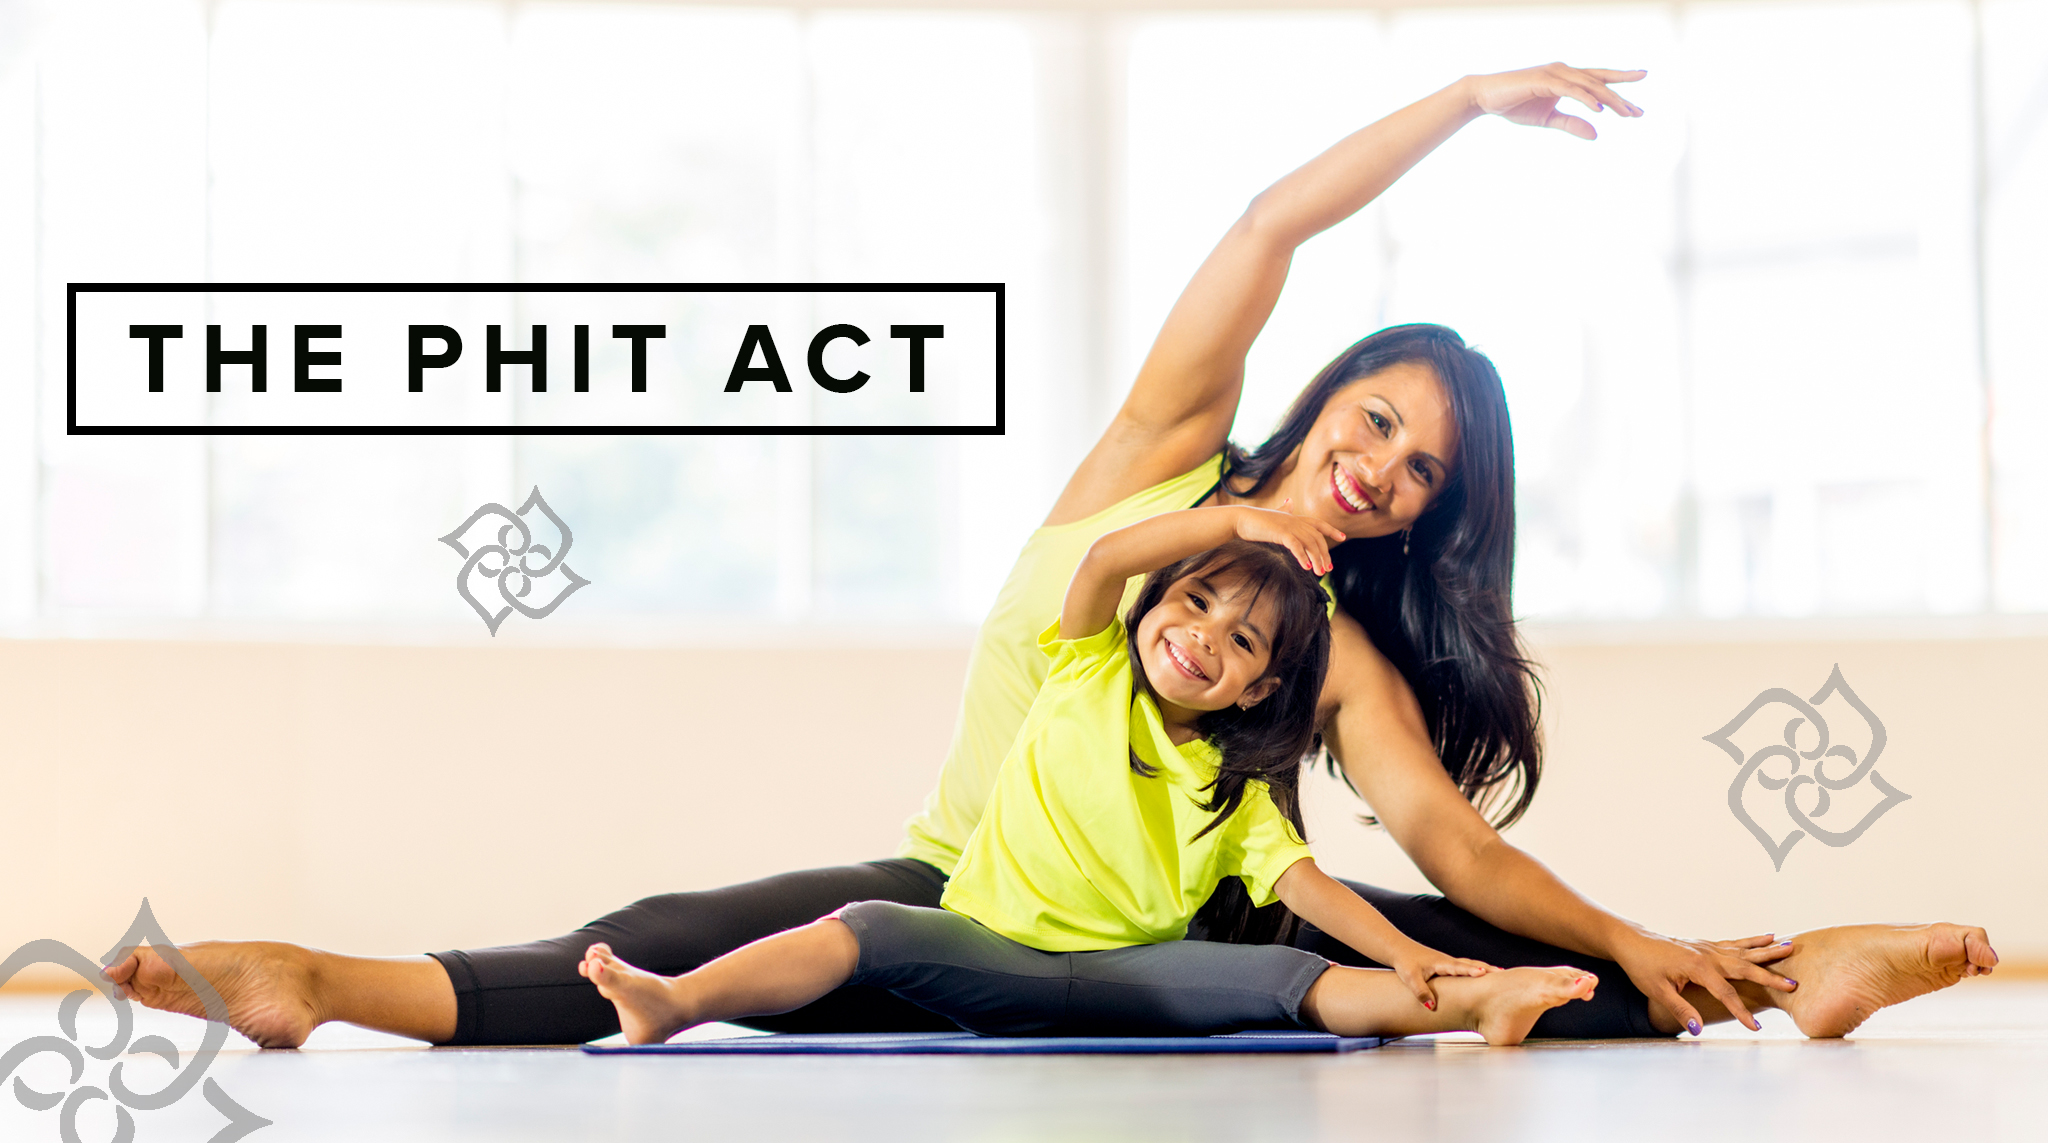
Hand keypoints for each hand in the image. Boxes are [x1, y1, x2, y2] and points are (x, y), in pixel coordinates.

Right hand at [1229, 503, 1346, 575]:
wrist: (1239, 519)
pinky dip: (1302, 556)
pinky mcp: (1280, 532)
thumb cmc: (1254, 521)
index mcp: (1295, 517)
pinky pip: (1296, 545)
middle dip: (1324, 554)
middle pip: (1317, 538)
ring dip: (1316, 559)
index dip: (1332, 530)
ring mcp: (1288, 525)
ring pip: (1309, 543)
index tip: (1343, 537)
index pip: (1318, 524)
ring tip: (1320, 573)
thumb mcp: (1273, 515)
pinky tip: (1306, 567)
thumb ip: (1283, 510)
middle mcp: (1295, 520)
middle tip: (1327, 569)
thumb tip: (1290, 501)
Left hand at [1389, 945, 1497, 1010]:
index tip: (1485, 973)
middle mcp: (1448, 961)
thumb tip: (1431, 1006)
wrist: (1399, 949)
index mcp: (1441, 963)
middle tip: (1504, 974)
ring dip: (1485, 969)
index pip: (1459, 967)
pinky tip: (1484, 975)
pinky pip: (1466, 967)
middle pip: (1471, 964)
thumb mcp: (1410, 979)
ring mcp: (1449, 962)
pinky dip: (1477, 969)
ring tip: (1501, 974)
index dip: (1472, 971)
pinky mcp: (1447, 965)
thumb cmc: (1405, 962)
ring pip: (1470, 965)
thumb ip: (1421, 992)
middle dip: (1487, 969)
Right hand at [1464, 63, 1646, 140]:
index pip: (1599, 83)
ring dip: (1608, 99)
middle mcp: (1565, 71)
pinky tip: (1599, 110)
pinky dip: (1586, 98)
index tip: (1637, 107)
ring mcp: (1556, 73)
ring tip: (1625, 113)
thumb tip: (1596, 135)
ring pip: (1590, 85)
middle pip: (1600, 83)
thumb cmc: (1515, 105)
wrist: (1486, 98)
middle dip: (1621, 97)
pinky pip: (1571, 89)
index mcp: (1568, 79)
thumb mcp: (1547, 120)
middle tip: (1638, 113)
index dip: (1620, 91)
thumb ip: (1571, 124)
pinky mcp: (1545, 79)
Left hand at [1611, 930, 1796, 1034]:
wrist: (1631, 942)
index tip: (1755, 1028)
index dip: (1740, 1012)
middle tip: (1794, 985)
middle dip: (1769, 977)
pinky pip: (1735, 944)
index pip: (1725, 992)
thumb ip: (1680, 1009)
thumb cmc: (1642, 966)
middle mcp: (1707, 954)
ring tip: (1791, 947)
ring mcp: (1708, 947)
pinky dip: (1753, 941)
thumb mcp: (1656, 991)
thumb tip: (1697, 1029)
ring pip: (1744, 951)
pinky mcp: (1706, 945)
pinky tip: (1768, 936)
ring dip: (1768, 951)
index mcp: (1697, 966)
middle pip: (1744, 967)